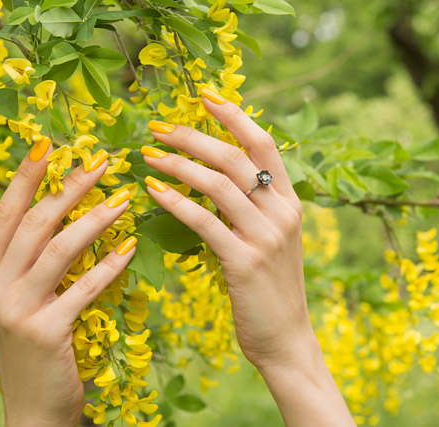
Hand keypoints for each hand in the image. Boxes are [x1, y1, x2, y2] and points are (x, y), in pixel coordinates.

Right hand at [0, 138, 136, 426]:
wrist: (33, 409)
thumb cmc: (34, 349)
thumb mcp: (19, 302)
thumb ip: (30, 264)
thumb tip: (65, 215)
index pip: (5, 213)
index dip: (26, 177)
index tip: (47, 144)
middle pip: (34, 223)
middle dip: (68, 188)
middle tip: (101, 161)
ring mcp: (16, 310)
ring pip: (59, 250)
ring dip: (94, 219)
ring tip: (124, 197)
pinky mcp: (45, 333)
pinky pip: (84, 289)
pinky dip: (109, 266)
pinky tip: (130, 247)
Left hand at [142, 88, 354, 425]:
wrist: (286, 339)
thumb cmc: (270, 287)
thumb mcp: (272, 239)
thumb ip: (253, 206)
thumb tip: (215, 174)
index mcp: (290, 201)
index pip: (264, 144)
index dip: (234, 115)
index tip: (203, 95)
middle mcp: (282, 212)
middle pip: (234, 157)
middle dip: (193, 135)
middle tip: (159, 127)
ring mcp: (265, 237)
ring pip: (217, 184)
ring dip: (178, 164)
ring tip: (148, 154)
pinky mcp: (243, 262)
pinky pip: (204, 221)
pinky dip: (175, 201)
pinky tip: (152, 190)